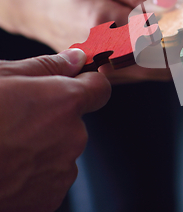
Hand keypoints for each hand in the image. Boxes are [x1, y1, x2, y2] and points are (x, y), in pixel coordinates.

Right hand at [0, 0, 178, 82]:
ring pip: (156, 72)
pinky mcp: (106, 71)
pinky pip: (144, 74)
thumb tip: (171, 1)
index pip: (159, 32)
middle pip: (162, 59)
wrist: (32, 5)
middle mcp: (105, 51)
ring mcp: (104, 65)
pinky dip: (167, 65)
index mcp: (104, 22)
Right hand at [0, 49, 110, 211]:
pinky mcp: (50, 198)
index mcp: (65, 102)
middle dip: (52, 119)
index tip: (74, 84)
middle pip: (74, 122)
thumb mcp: (2, 77)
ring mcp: (62, 170)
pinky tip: (7, 169)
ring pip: (61, 150)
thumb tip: (75, 58)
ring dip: (42, 148)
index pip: (100, 89)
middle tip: (15, 121)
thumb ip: (47, 67)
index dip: (87, 85)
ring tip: (6, 147)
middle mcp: (73, 136)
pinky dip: (33, 174)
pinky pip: (49, 178)